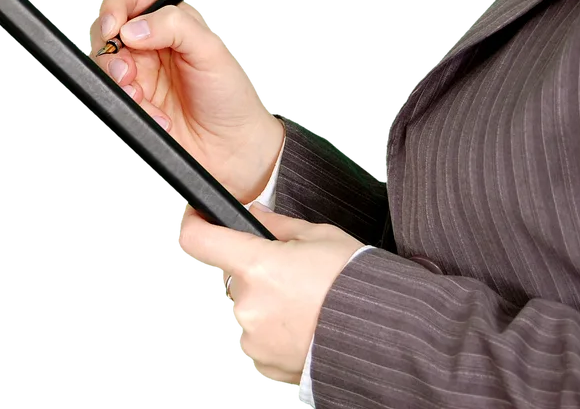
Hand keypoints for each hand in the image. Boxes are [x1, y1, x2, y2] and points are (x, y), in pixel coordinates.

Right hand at [88, 0, 284, 203]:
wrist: (232, 148)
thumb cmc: (231, 98)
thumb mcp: (211, 51)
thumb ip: (174, 27)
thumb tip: (134, 28)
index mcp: (172, 22)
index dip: (116, 6)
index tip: (115, 27)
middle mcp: (151, 45)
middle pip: (108, 31)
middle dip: (112, 52)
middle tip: (129, 71)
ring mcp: (140, 74)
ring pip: (106, 65)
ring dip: (120, 83)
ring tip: (142, 96)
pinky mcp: (135, 102)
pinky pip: (115, 98)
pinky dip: (131, 108)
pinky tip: (156, 115)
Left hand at [174, 202, 364, 384]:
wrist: (385, 339)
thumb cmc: (355, 285)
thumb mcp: (320, 238)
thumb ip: (277, 226)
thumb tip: (254, 213)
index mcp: (257, 267)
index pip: (198, 242)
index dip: (194, 226)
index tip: (197, 220)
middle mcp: (245, 307)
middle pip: (225, 279)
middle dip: (247, 273)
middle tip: (284, 276)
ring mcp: (250, 341)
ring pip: (238, 311)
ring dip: (258, 304)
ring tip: (297, 305)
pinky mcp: (260, 366)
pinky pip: (250, 340)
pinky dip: (266, 332)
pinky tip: (297, 327)